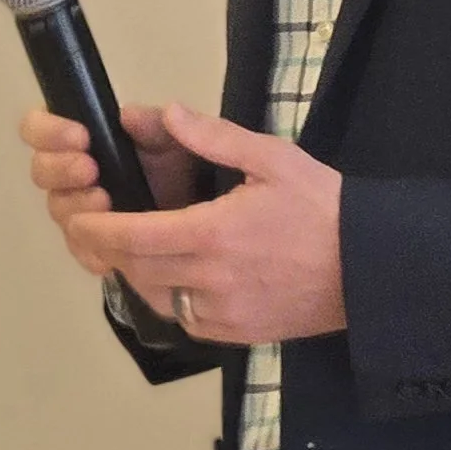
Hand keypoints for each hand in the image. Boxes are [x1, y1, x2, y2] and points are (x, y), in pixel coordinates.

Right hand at [19, 101, 198, 271]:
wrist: (217, 210)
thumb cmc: (193, 164)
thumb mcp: (178, 136)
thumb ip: (154, 124)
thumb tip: (127, 115)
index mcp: (86, 138)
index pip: (41, 128)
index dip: (49, 131)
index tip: (80, 136)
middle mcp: (75, 173)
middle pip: (42, 171)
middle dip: (60, 169)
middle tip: (89, 169)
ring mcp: (84, 211)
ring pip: (60, 212)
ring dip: (75, 207)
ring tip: (104, 201)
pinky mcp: (100, 246)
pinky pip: (83, 252)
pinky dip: (92, 251)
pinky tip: (110, 250)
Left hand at [64, 101, 344, 342]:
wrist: (370, 268)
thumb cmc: (323, 206)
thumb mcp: (273, 158)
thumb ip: (214, 138)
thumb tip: (168, 114)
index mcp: (215, 234)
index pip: (134, 237)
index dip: (98, 229)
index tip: (79, 218)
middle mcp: (211, 281)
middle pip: (136, 270)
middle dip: (111, 249)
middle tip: (101, 227)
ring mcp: (223, 314)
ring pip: (156, 298)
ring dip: (138, 274)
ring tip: (137, 246)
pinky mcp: (236, 335)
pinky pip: (184, 319)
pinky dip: (170, 297)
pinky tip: (177, 275)